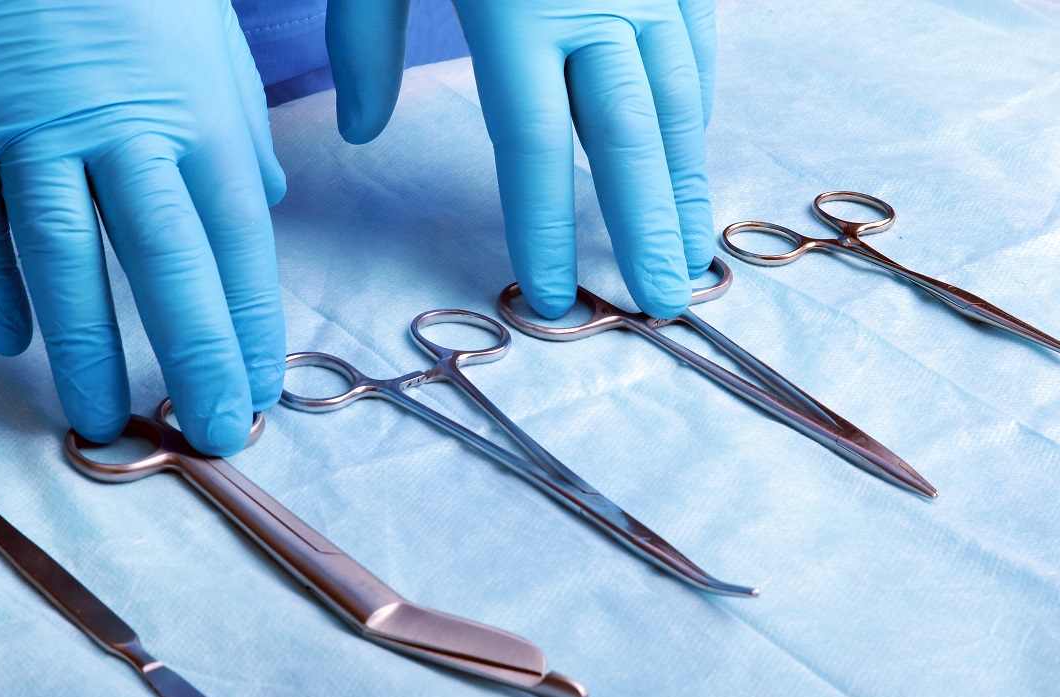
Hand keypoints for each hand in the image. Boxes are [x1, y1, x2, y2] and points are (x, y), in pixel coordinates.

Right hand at [0, 0, 286, 454]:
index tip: (258, 393)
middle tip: (210, 437)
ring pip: (59, 252)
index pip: (236, 239)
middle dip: (192, 356)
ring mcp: (27, 123)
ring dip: (84, 346)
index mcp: (192, 110)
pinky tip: (9, 342)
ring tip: (98, 422)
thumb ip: (239, 122)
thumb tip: (271, 200)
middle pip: (164, 259)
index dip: (249, 324)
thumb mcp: (205, 35)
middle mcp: (117, 125)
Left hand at [328, 0, 715, 318]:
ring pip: (679, 98)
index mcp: (515, 8)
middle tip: (665, 304)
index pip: (532, 145)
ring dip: (686, 182)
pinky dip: (695, 103)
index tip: (551, 298)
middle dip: (648, 228)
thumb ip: (364, 38)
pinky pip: (699, 41)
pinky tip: (688, 150)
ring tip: (691, 251)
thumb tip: (360, 132)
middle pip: (627, 138)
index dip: (544, 230)